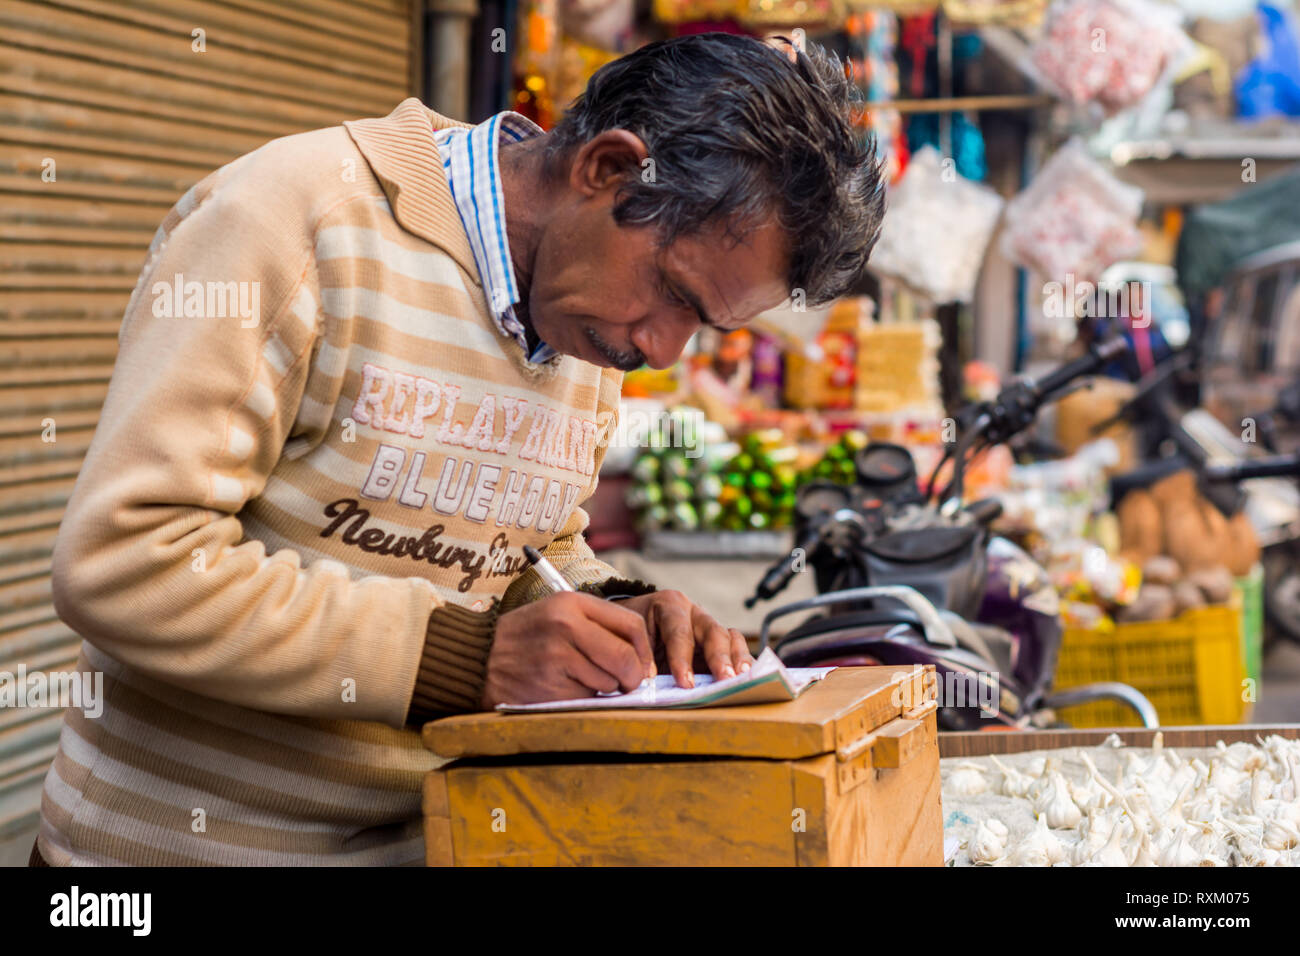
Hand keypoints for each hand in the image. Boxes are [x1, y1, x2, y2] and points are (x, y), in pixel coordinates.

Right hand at [480, 591, 654, 708]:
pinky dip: (582, 699)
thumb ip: (598, 626)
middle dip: (633, 677)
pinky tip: (562, 689)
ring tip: (579, 679)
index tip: (643, 664)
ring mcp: (557, 658)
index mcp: (572, 603)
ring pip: (608, 682)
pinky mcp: (549, 686)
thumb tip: (643, 659)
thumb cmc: (527, 636)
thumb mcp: (558, 613)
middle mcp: (566, 627)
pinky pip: (585, 699)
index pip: (631, 625)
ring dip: (604, 689)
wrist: (478, 658)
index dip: (644, 650)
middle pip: (625, 658)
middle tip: (628, 684)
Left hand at [613, 591, 752, 688]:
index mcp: (668, 605)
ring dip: (737, 659)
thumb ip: (638, 659)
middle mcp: (693, 612)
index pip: (678, 632)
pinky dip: (741, 661)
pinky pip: (735, 647)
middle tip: (724, 679)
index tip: (686, 683)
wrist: (630, 626)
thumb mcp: (626, 639)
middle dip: (719, 657)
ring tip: (741, 677)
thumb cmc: (628, 633)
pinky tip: (745, 677)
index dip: (682, 658)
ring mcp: (708, 626)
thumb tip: (648, 686)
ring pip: (729, 637)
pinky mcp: (717, 643)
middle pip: (712, 631)